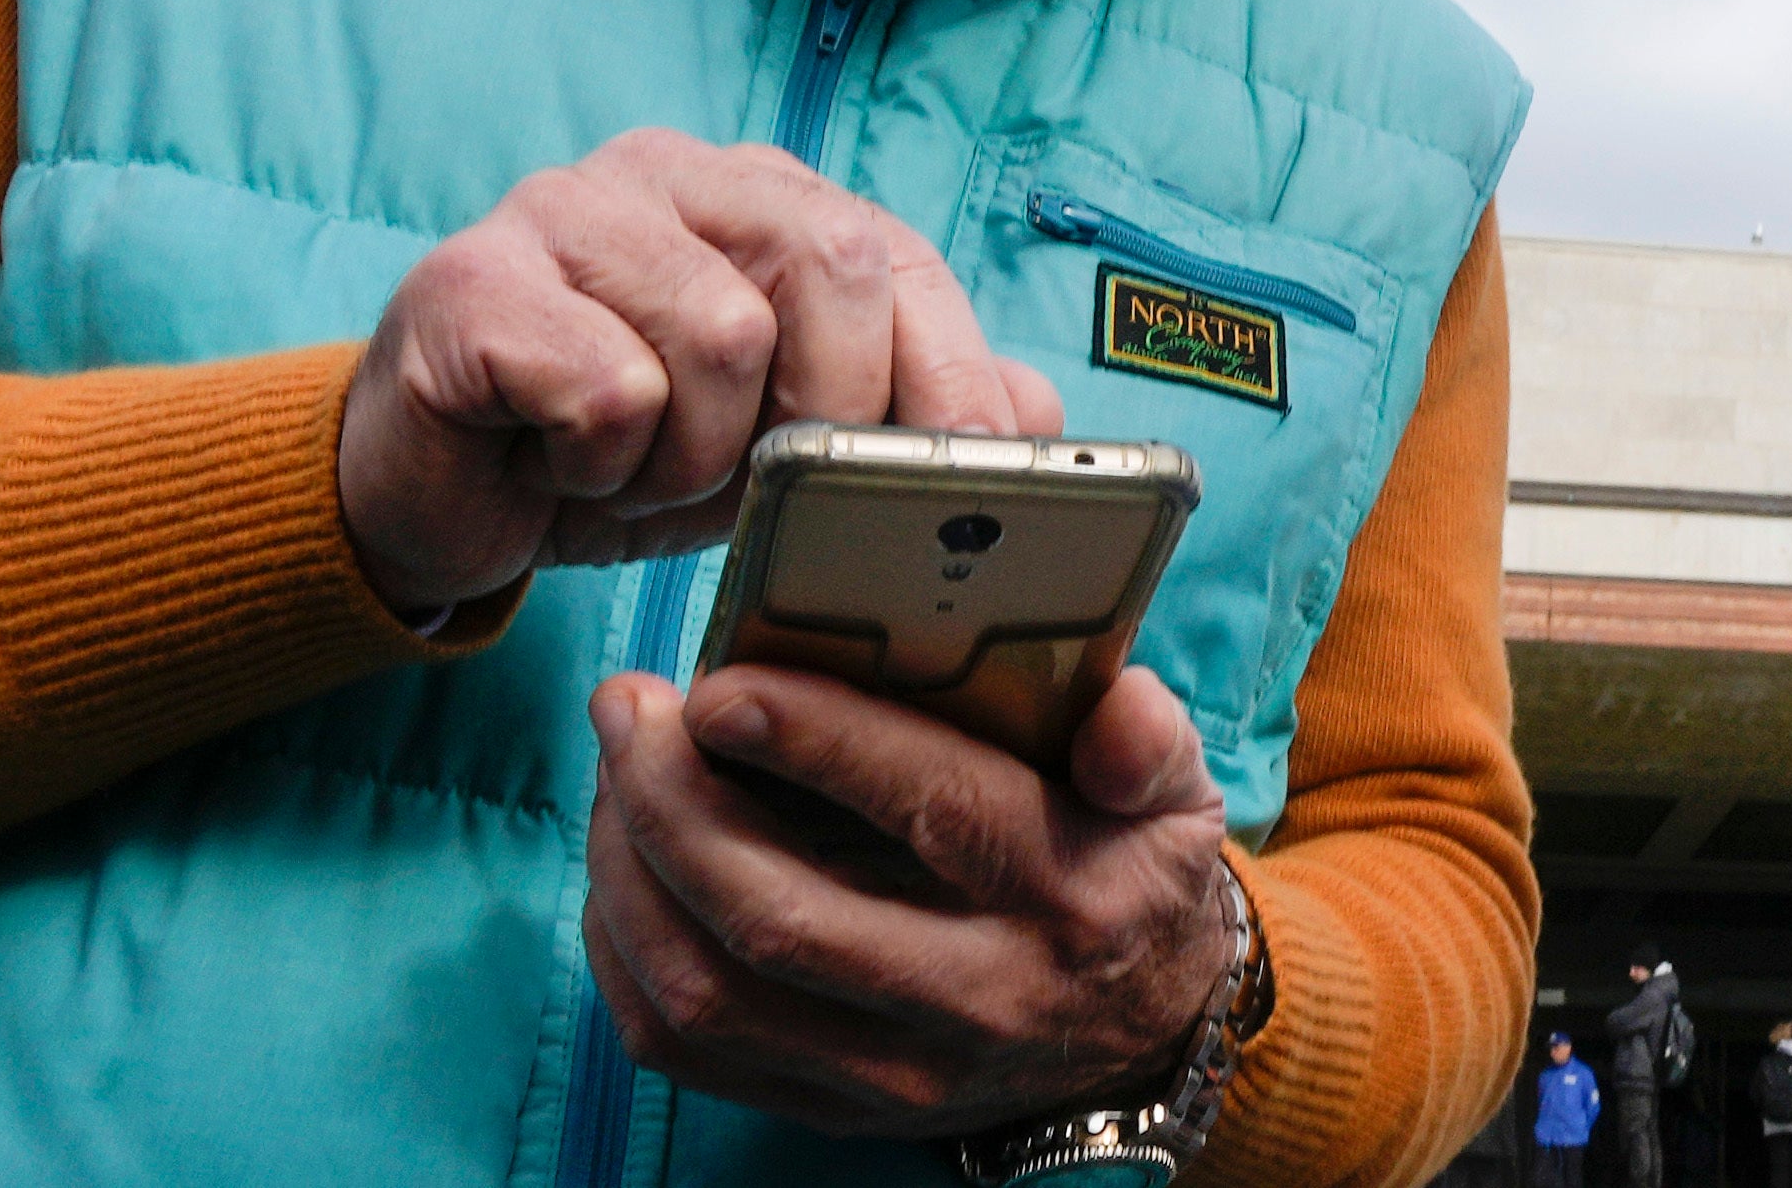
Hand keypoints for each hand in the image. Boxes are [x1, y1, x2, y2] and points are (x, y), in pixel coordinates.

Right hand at [337, 128, 1063, 614]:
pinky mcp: (471, 280)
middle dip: (831, 406)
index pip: (897, 254)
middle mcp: (670, 171)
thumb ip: (904, 411)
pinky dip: (602, 461)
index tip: (975, 469)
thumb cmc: (620, 458)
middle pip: (829, 259)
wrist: (432, 497)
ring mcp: (562, 207)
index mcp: (760, 195)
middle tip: (765, 483)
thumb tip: (1037, 411)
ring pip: (723, 333)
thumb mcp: (781, 444)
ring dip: (696, 455)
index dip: (948, 368)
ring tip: (639, 469)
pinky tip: (560, 460)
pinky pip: (605, 385)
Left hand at [581, 660, 1235, 1136]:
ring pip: (710, 992)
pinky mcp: (834, 1107)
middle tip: (628, 706)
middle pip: (782, 915)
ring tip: (616, 772)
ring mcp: (894, 1070)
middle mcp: (976, 996)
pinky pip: (684, 1049)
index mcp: (1061, 892)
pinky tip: (622, 865)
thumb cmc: (1132, 871)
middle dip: (672, 802)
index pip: (932, 811)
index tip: (721, 684)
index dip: (816, 742)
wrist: (1148, 1033)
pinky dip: (624, 953)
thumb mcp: (1175, 790)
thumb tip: (1115, 712)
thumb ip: (1148, 735)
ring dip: (630, 874)